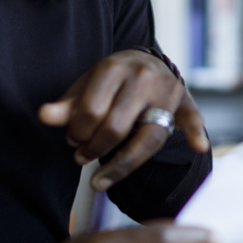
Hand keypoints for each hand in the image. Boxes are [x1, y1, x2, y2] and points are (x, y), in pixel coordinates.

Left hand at [38, 49, 209, 191]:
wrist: (145, 61)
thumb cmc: (110, 80)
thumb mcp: (85, 86)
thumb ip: (67, 104)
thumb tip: (44, 116)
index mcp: (114, 67)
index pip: (92, 111)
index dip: (77, 132)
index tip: (72, 141)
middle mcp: (143, 77)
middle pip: (117, 127)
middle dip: (94, 148)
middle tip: (81, 157)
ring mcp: (166, 90)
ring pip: (147, 137)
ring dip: (121, 164)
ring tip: (99, 180)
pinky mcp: (184, 101)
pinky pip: (191, 118)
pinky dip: (195, 132)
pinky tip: (199, 146)